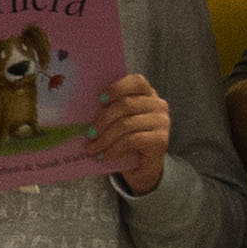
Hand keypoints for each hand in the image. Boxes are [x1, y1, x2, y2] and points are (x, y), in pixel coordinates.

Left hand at [97, 73, 173, 196]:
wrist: (142, 166)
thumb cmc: (126, 140)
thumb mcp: (118, 121)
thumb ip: (109, 110)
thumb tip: (84, 111)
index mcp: (147, 93)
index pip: (136, 81)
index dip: (117, 88)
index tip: (99, 99)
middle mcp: (158, 104)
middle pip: (126, 105)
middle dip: (103, 120)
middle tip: (88, 134)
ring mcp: (162, 121)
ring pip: (126, 124)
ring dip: (105, 138)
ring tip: (92, 148)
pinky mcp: (161, 139)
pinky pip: (132, 140)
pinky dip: (115, 148)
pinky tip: (105, 155)